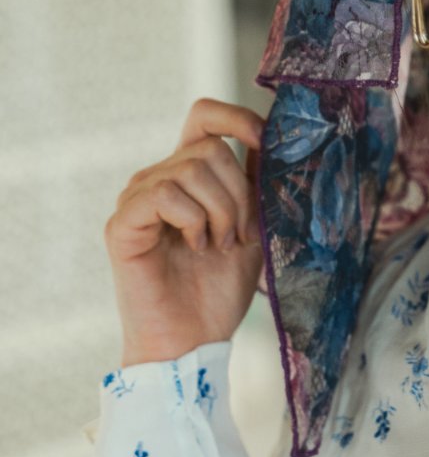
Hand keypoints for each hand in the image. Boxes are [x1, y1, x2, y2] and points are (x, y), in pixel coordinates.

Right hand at [104, 98, 267, 367]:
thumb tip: (278, 140)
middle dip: (239, 192)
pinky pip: (165, 194)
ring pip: (192, 169)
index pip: (205, 116)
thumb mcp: (254, 225)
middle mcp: (159, 177)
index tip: (265, 143)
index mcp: (189, 174)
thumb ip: (259, 183)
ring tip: (218, 246)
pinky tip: (196, 246)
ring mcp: (137, 197)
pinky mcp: (122, 223)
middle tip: (239, 234)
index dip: (237, 118)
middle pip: (210, 148)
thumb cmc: (220, 288)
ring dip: (221, 211)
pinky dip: (193, 221)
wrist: (195, 340)